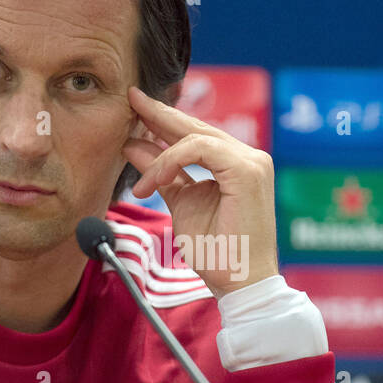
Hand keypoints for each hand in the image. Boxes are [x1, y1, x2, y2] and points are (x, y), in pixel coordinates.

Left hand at [122, 85, 278, 297]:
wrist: (239, 283)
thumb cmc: (217, 253)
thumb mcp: (181, 204)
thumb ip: (163, 173)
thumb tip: (134, 145)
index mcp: (236, 165)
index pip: (195, 135)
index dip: (164, 120)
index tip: (135, 109)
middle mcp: (248, 157)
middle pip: (196, 127)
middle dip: (159, 114)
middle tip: (131, 98)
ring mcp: (252, 162)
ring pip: (196, 135)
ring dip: (158, 150)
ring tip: (131, 158)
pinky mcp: (247, 170)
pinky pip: (200, 149)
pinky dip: (170, 160)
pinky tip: (151, 180)